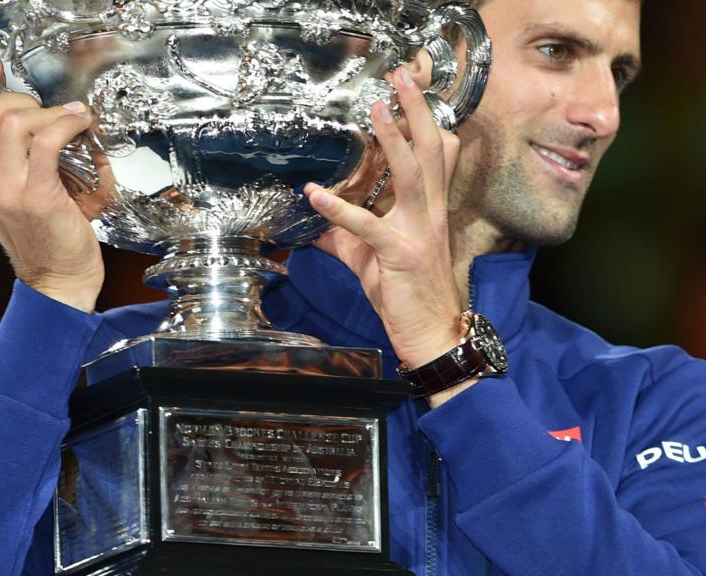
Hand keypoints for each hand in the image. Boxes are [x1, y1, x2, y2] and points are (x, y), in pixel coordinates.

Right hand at [0, 57, 104, 311]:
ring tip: (72, 120)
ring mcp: (5, 190)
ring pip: (15, 122)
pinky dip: (68, 123)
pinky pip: (47, 140)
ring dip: (50, 112)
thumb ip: (7, 157)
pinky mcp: (37, 197)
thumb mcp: (11, 192)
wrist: (58, 281)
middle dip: (22, 100)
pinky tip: (82, 125)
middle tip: (48, 113)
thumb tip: (32, 111)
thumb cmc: (44, 234)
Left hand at [305, 67, 462, 371]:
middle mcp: (430, 212)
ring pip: (413, 174)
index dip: (428, 119)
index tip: (414, 88)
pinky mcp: (399, 253)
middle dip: (417, 110)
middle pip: (433, 150)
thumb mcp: (371, 256)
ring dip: (394, 140)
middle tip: (402, 77)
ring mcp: (418, 231)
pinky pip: (367, 226)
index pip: (439, 154)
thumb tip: (311, 222)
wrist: (432, 334)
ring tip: (378, 110)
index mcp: (429, 208)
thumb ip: (344, 234)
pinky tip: (315, 196)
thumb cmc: (406, 293)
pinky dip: (339, 209)